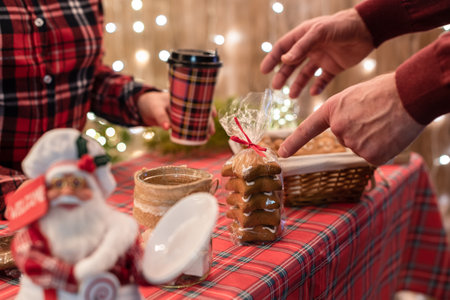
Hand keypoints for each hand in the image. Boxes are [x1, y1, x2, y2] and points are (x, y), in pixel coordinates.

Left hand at [137, 91, 216, 135]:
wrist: (145, 107)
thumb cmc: (152, 105)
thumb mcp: (156, 110)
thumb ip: (161, 118)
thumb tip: (168, 128)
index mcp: (183, 98)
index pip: (200, 100)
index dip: (209, 107)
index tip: (214, 115)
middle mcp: (186, 105)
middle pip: (202, 113)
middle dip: (208, 122)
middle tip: (211, 132)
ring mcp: (183, 114)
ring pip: (197, 120)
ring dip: (204, 127)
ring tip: (208, 137)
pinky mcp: (179, 121)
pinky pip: (190, 126)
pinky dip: (196, 131)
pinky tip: (201, 137)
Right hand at [260, 8, 373, 97]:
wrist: (368, 30)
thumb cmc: (342, 26)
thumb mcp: (319, 32)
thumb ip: (302, 46)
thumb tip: (284, 60)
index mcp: (304, 36)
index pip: (283, 48)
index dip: (273, 59)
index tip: (264, 71)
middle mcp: (311, 48)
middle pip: (292, 64)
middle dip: (283, 76)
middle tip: (275, 88)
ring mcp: (322, 58)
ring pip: (305, 74)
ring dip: (297, 84)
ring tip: (292, 96)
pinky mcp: (334, 67)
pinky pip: (322, 79)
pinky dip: (317, 87)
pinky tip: (312, 93)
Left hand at [277, 73, 424, 164]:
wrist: (410, 94)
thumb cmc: (386, 91)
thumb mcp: (355, 96)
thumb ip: (344, 114)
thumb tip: (346, 133)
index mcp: (332, 110)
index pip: (308, 129)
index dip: (294, 142)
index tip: (282, 154)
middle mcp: (338, 128)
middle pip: (344, 138)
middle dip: (358, 130)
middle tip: (376, 116)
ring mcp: (353, 143)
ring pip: (359, 147)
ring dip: (372, 139)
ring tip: (384, 122)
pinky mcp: (370, 155)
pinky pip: (373, 156)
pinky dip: (382, 148)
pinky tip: (390, 134)